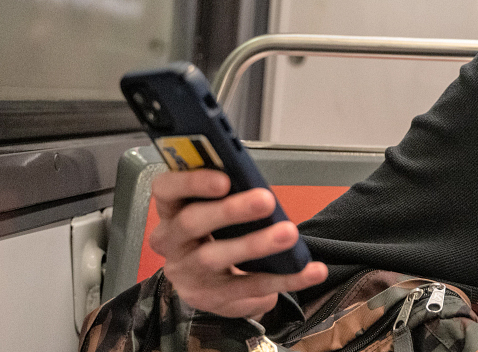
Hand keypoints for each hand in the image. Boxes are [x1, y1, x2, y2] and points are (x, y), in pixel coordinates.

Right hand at [148, 169, 327, 318]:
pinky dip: (287, 279)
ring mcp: (189, 274)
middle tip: (265, 200)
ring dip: (256, 244)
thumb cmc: (217, 232)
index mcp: (172, 211)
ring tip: (288, 234)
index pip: (166, 190)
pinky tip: (311, 271)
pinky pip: (252, 288)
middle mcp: (173, 243)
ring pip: (218, 258)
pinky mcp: (212, 299)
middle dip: (230, 210)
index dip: (191, 182)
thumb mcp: (215, 208)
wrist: (209, 283)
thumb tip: (254, 179)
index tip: (224, 178)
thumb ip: (227, 192)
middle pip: (191, 222)